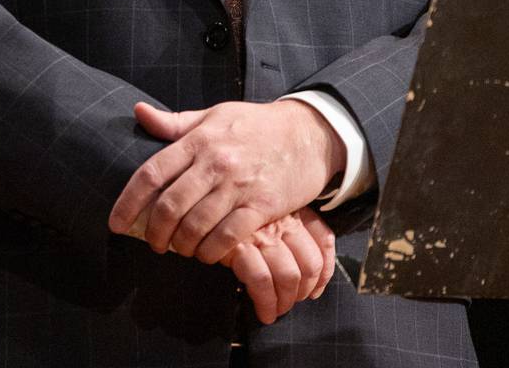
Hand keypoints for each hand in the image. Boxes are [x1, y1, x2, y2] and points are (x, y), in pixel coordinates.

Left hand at [109, 100, 342, 263]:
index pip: (152, 173)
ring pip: (197, 226)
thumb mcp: (213, 116)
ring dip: (182, 245)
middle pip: (170, 205)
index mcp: (198, 139)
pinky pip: (229, 237)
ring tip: (179, 249)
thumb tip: (138, 111)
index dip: (128, 201)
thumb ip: (174, 122)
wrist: (307, 133)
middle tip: (152, 243)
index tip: (115, 222)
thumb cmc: (254, 125)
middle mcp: (215, 162)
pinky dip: (212, 251)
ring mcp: (239, 185)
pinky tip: (207, 254)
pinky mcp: (263, 206)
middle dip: (154, 232)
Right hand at [223, 207, 335, 323]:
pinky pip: (261, 281)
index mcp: (287, 206)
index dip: (326, 269)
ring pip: (289, 275)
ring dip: (285, 301)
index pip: (322, 236)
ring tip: (275, 311)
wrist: (182, 197)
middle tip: (290, 303)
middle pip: (310, 262)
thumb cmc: (220, 205)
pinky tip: (261, 311)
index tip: (316, 287)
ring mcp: (259, 231)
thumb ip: (279, 220)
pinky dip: (265, 302)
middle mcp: (279, 217)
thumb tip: (308, 261)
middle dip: (303, 291)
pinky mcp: (237, 244)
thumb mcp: (256, 204)